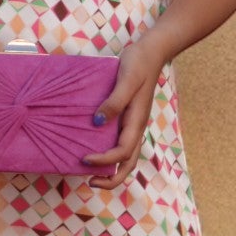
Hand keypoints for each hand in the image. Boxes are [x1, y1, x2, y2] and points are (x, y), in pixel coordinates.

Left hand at [79, 35, 166, 189]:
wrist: (151, 53)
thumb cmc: (138, 64)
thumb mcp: (126, 80)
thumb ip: (114, 102)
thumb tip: (97, 122)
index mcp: (137, 122)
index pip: (122, 152)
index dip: (104, 160)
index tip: (84, 158)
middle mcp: (136, 128)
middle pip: (128, 163)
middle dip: (112, 178)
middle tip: (90, 183)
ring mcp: (133, 124)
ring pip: (127, 157)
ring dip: (112, 169)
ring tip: (92, 174)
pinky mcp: (129, 118)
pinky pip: (121, 143)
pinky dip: (111, 154)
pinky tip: (95, 149)